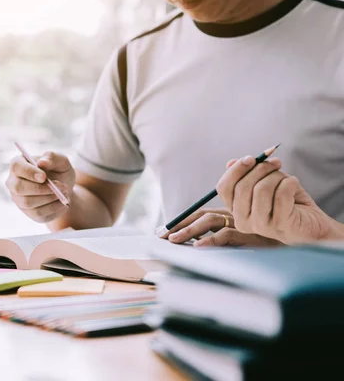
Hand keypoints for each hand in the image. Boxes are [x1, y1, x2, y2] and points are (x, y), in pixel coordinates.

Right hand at [6, 151, 74, 222]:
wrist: (65, 188)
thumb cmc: (59, 171)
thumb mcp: (61, 161)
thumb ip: (53, 157)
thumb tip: (42, 162)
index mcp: (19, 164)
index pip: (16, 167)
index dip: (29, 172)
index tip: (44, 177)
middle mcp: (13, 182)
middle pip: (18, 187)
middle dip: (41, 188)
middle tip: (61, 186)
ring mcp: (19, 199)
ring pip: (28, 202)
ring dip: (50, 198)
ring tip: (65, 192)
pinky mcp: (28, 212)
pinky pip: (37, 213)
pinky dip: (53, 208)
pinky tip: (63, 202)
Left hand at [164, 208, 281, 246]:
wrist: (298, 235)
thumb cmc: (271, 236)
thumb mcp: (245, 235)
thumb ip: (224, 234)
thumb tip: (200, 243)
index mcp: (230, 212)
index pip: (201, 214)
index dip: (182, 220)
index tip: (163, 231)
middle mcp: (234, 215)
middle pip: (202, 215)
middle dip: (180, 225)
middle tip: (162, 236)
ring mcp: (241, 223)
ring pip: (211, 222)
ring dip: (190, 231)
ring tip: (174, 240)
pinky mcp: (249, 233)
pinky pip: (227, 235)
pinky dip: (212, 241)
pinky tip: (199, 248)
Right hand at [216, 155, 343, 244]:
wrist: (313, 225)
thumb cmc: (288, 203)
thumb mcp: (266, 183)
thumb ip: (248, 175)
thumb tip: (230, 162)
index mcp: (235, 210)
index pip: (224, 188)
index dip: (236, 170)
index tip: (252, 158)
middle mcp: (243, 221)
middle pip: (242, 187)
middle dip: (261, 168)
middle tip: (276, 163)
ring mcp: (260, 225)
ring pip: (261, 189)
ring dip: (277, 176)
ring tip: (287, 179)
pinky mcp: (279, 225)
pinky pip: (281, 194)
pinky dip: (290, 183)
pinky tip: (294, 185)